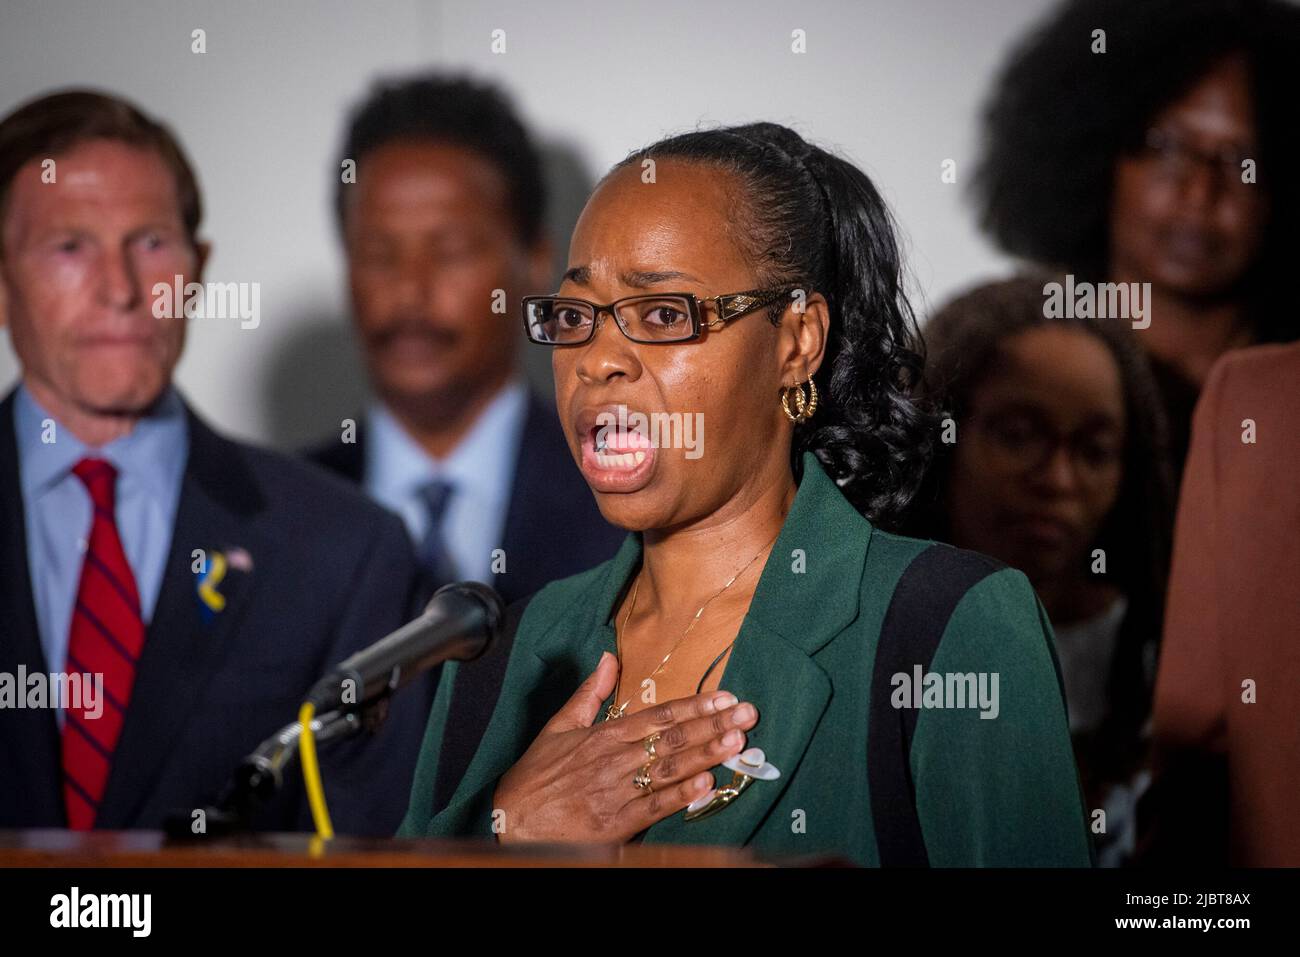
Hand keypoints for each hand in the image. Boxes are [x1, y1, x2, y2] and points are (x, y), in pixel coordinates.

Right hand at [491, 651, 759, 843]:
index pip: (658, 716)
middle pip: (672, 739)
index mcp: (603, 735)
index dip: (694, 706)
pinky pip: (656, 806)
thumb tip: (607, 658)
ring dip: (707, 754)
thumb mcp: (558, 727)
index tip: (724, 697)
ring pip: (670, 769)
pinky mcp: (618, 823)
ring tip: (737, 742)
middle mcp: (615, 760)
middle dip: (713, 726)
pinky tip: (708, 783)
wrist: (512, 822)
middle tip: (747, 714)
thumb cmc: (536, 776)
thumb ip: (588, 693)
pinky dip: (683, 795)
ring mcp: (618, 791)